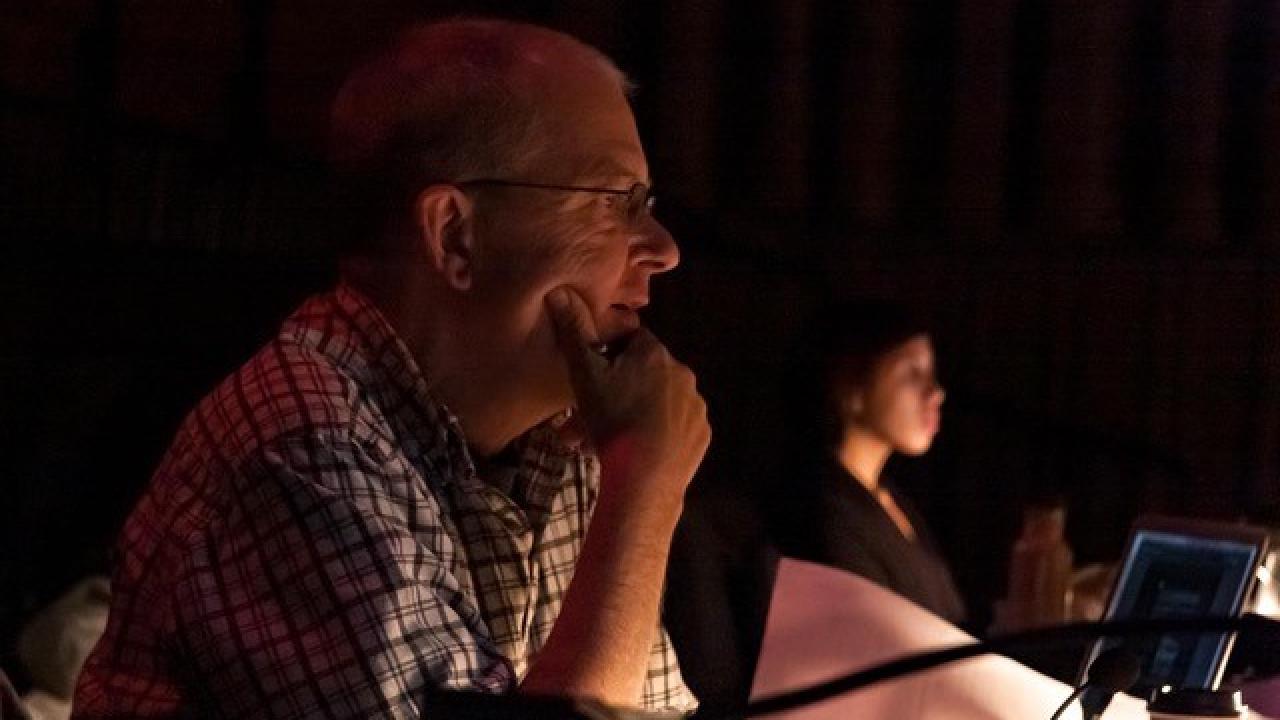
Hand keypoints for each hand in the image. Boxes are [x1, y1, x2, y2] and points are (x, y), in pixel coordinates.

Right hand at [545, 286, 709, 505]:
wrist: (646, 478)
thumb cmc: (613, 421)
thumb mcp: (585, 376)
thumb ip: (574, 333)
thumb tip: (560, 291)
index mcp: (655, 354)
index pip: (630, 340)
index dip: (607, 354)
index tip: (591, 376)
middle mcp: (682, 373)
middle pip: (642, 375)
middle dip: (613, 393)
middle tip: (584, 421)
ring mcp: (695, 405)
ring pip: (656, 403)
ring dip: (630, 415)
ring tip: (601, 443)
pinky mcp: (700, 434)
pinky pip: (673, 427)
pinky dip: (654, 434)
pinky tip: (633, 453)